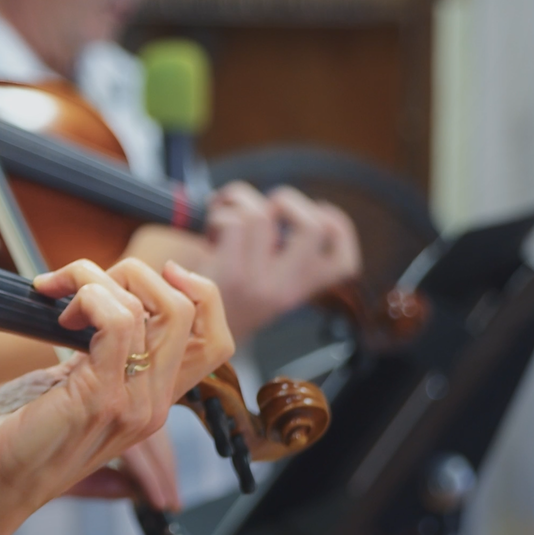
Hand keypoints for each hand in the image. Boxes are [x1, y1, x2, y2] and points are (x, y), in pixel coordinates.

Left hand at [0, 258, 233, 534]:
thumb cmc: (19, 432)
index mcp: (152, 397)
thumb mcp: (72, 384)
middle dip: (133, 274)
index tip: (143, 273)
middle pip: (189, 311)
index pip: (213, 338)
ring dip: (96, 280)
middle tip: (80, 286)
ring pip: (154, 308)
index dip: (196, 291)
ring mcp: (133, 403)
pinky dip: (87, 296)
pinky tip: (57, 310)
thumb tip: (96, 300)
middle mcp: (153, 402)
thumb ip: (98, 352)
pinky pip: (116, 322)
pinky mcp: (101, 398)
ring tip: (56, 297)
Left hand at [204, 181, 361, 338]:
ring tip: (224, 214)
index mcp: (298, 292)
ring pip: (262, 215)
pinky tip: (210, 229)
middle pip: (313, 228)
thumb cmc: (223, 299)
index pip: (343, 264)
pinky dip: (218, 213)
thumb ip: (282, 256)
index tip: (321, 209)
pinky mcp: (228, 274)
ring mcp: (258, 283)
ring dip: (238, 201)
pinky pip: (232, 222)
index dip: (340, 228)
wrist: (190, 334)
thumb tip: (282, 204)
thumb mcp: (264, 285)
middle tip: (262, 206)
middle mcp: (284, 290)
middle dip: (287, 200)